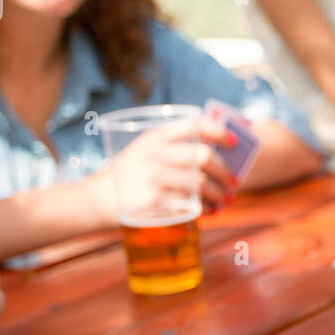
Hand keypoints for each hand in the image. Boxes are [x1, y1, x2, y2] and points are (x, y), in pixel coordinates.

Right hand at [86, 116, 237, 224]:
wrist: (100, 198)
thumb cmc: (133, 173)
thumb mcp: (146, 150)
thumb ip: (175, 146)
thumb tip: (222, 152)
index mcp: (155, 136)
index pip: (194, 124)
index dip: (219, 130)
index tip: (234, 142)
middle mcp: (153, 153)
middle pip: (202, 155)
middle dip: (225, 170)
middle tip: (234, 181)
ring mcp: (152, 177)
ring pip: (199, 182)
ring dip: (219, 192)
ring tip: (225, 198)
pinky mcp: (152, 201)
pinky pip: (189, 203)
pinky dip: (206, 208)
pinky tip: (211, 210)